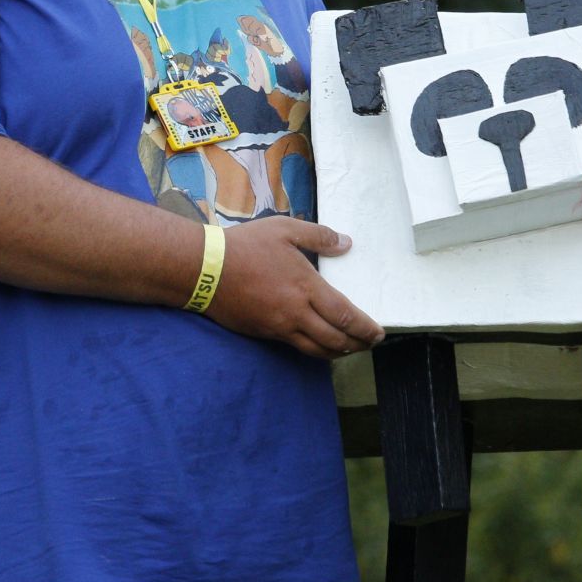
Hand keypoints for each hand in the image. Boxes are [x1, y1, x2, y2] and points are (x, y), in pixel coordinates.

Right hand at [205, 218, 385, 359]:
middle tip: (370, 343)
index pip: (345, 316)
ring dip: (338, 352)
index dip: (365, 328)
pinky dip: (315, 350)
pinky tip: (319, 344)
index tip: (378, 333)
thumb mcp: (284, 229)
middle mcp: (296, 313)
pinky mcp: (264, 333)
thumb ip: (319, 236)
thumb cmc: (245, 245)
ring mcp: (279, 327)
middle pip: (335, 340)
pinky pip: (296, 347)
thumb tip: (346, 243)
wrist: (203, 269)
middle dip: (358, 345)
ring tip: (350, 348)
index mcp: (305, 287)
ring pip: (316, 350)